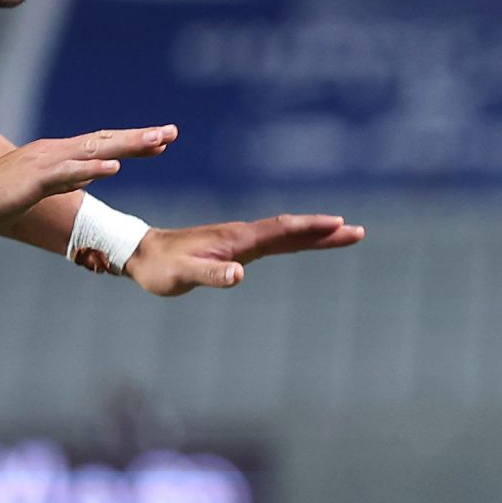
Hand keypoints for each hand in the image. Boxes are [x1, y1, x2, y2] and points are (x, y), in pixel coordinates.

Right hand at [0, 126, 177, 237]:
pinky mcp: (31, 180)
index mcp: (54, 156)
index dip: (132, 142)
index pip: (100, 145)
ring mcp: (41, 163)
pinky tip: (116, 166)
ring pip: (92, 150)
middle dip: (140, 138)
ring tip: (158, 142)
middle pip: (103, 141)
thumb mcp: (36, 192)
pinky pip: (67, 173)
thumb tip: (86, 180)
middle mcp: (51, 152)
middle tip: (172, 133)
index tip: (162, 141)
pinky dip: (93, 168)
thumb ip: (61, 183)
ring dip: (126, 145)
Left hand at [125, 212, 365, 296]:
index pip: (283, 231)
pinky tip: (306, 243)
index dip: (312, 228)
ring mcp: (242, 241)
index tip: (341, 225)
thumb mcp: (184, 277)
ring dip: (317, 234)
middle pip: (294, 230)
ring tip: (344, 234)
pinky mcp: (237, 249)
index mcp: (238, 240)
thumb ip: (211, 276)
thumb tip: (240, 275)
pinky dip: (298, 240)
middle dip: (326, 231)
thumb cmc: (162, 269)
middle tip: (359, 232)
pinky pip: (276, 242)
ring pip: (288, 235)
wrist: (142, 254)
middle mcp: (244, 235)